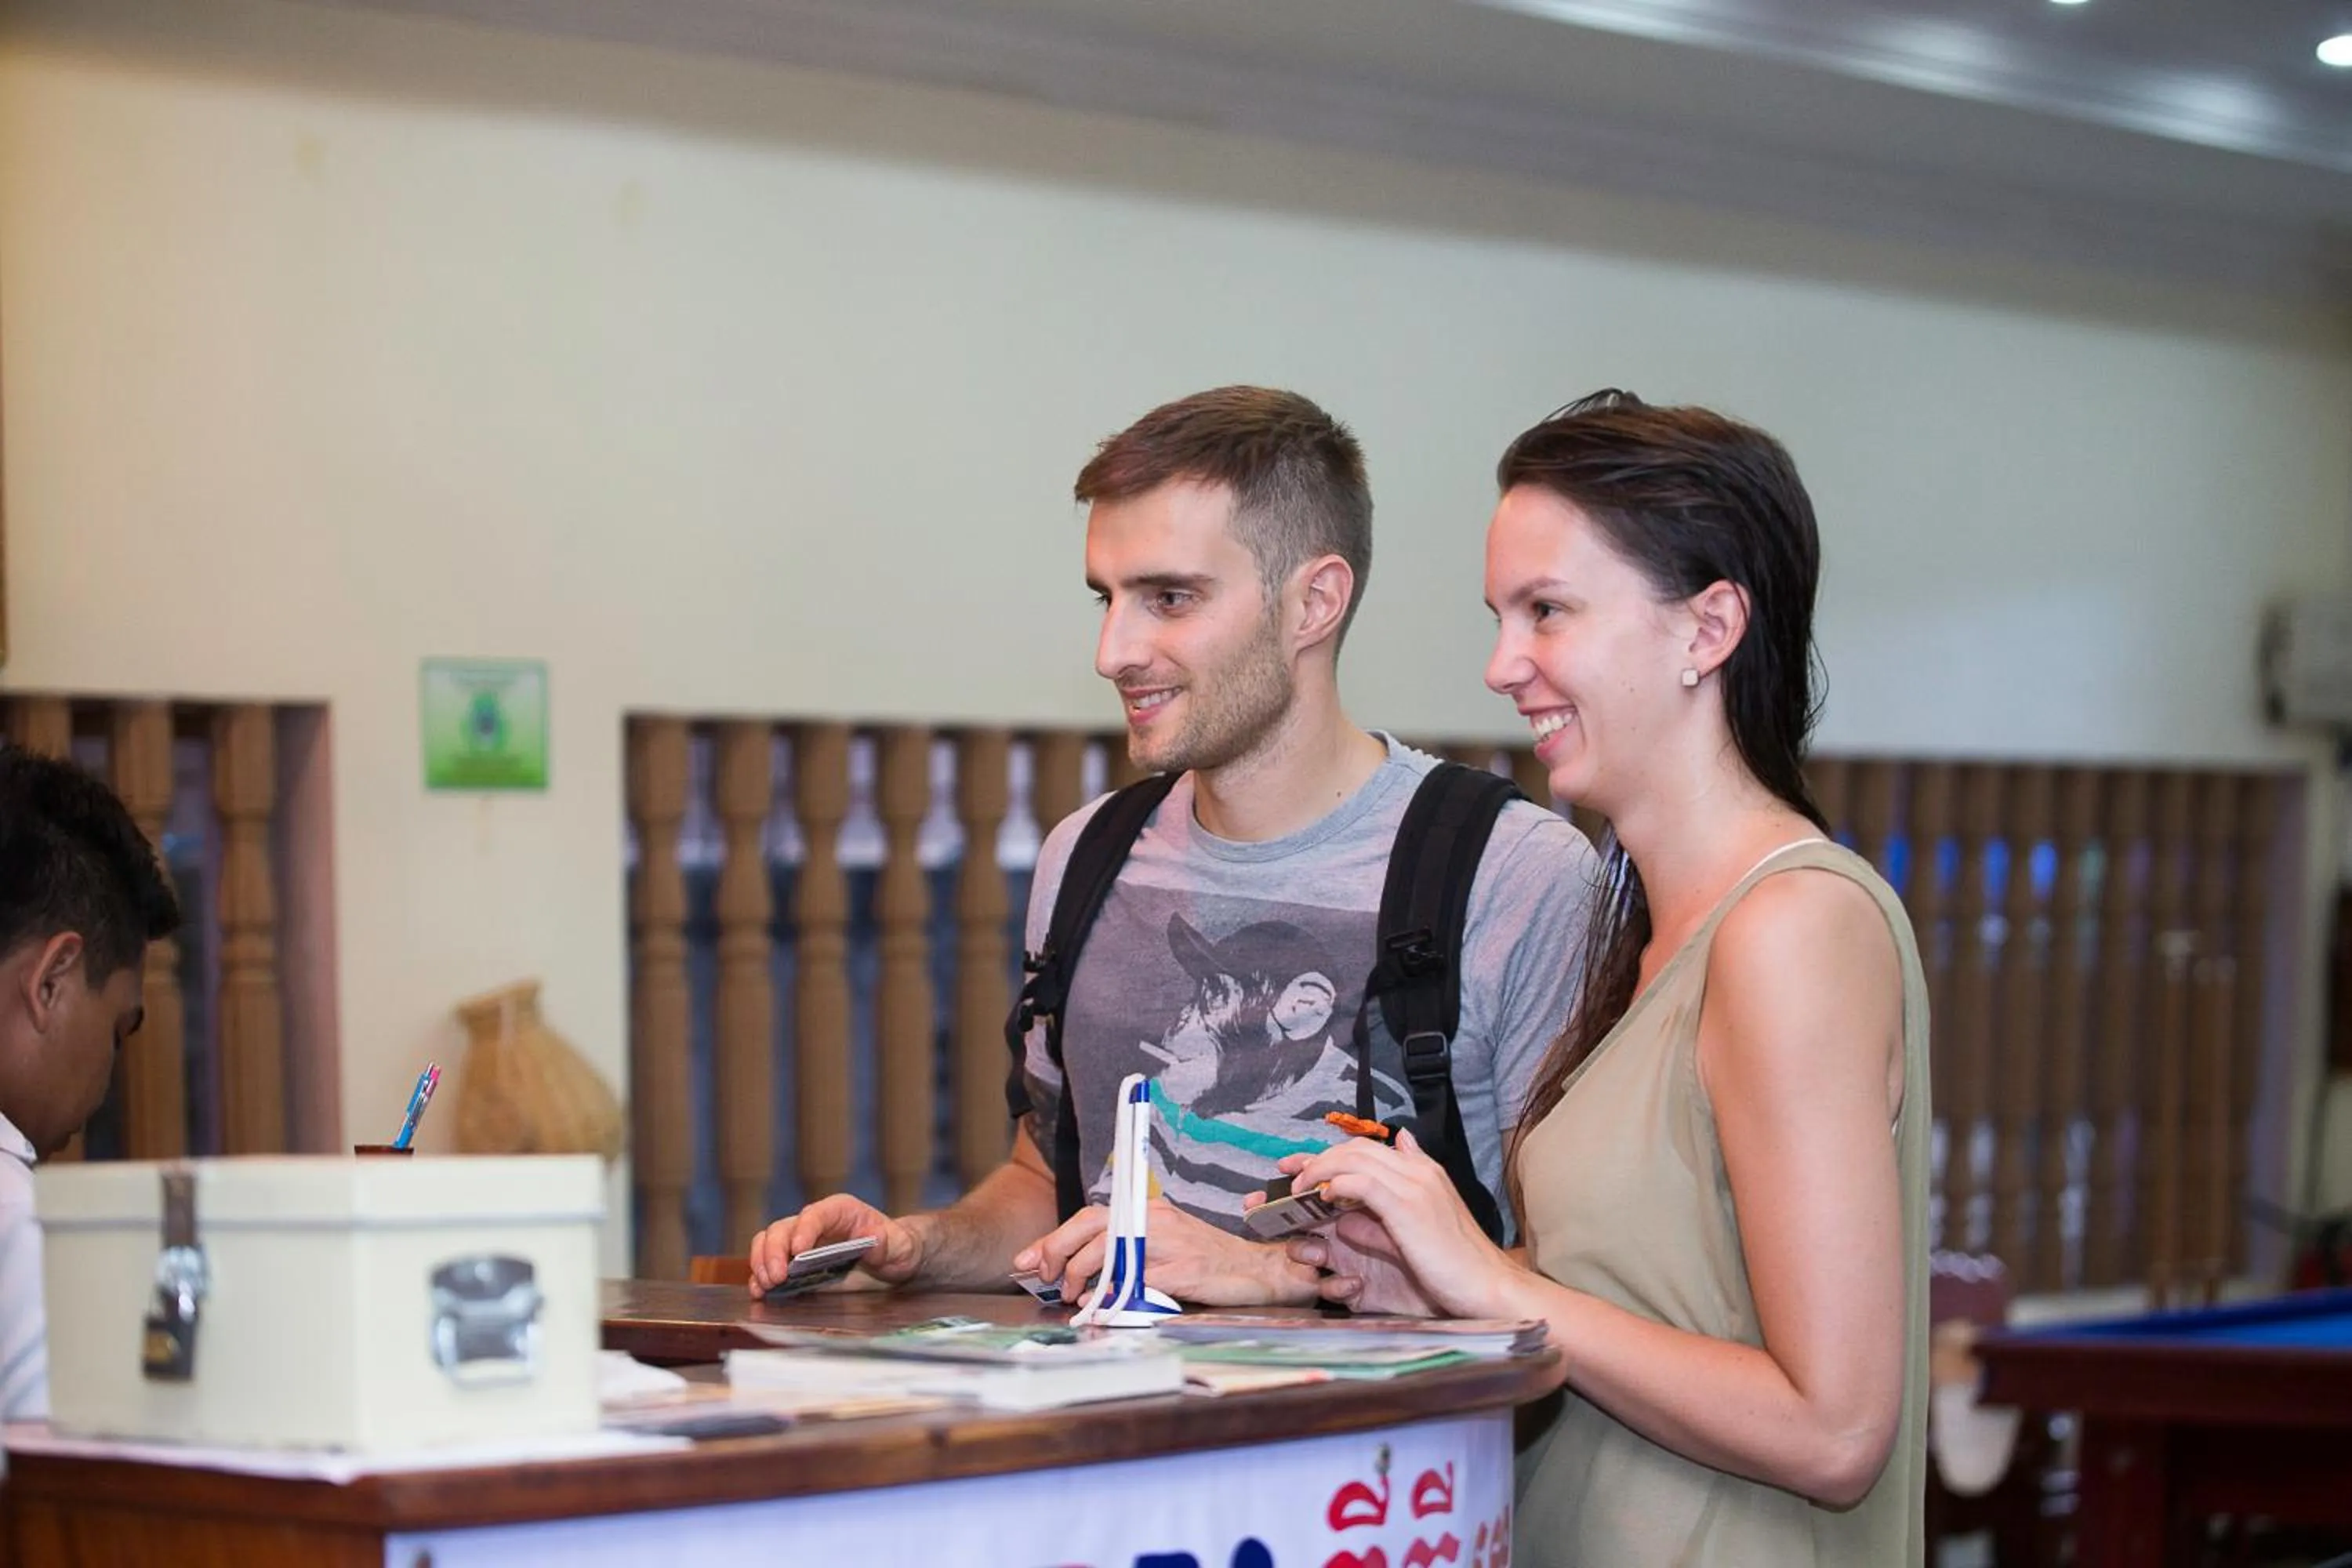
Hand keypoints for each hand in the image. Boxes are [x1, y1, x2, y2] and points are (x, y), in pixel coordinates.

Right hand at [746, 1193, 922, 1296]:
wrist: (892, 1262)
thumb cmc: (897, 1249)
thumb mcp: (901, 1247)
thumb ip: (887, 1243)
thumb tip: (873, 1236)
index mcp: (840, 1211)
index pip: (815, 1214)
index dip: (804, 1230)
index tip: (798, 1252)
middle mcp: (815, 1222)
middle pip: (783, 1228)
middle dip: (774, 1251)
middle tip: (776, 1277)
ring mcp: (800, 1241)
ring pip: (768, 1241)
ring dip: (762, 1262)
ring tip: (766, 1285)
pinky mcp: (794, 1263)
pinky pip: (768, 1263)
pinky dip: (759, 1276)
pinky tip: (759, 1292)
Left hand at [1015, 1199, 1318, 1306]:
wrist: (1257, 1269)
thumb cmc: (1206, 1261)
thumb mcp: (1160, 1247)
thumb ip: (1123, 1253)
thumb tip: (1076, 1273)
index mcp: (1146, 1212)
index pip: (1089, 1217)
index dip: (1053, 1238)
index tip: (1026, 1261)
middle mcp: (1154, 1220)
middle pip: (1091, 1227)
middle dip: (1057, 1252)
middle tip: (1044, 1278)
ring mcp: (1170, 1245)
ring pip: (1109, 1252)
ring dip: (1082, 1277)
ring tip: (1073, 1297)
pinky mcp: (1184, 1271)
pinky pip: (1138, 1283)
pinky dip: (1114, 1297)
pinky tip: (1101, 1308)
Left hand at [1279, 1129, 1514, 1318]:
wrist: (1488, 1285)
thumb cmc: (1456, 1264)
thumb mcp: (1419, 1229)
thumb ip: (1386, 1208)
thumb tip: (1352, 1202)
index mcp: (1423, 1172)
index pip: (1369, 1149)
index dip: (1332, 1153)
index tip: (1302, 1166)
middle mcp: (1418, 1170)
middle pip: (1356, 1147)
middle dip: (1317, 1157)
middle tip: (1289, 1172)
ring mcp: (1414, 1185)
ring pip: (1354, 1158)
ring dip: (1320, 1169)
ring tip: (1299, 1189)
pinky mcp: (1408, 1206)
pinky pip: (1361, 1183)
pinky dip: (1337, 1185)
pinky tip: (1324, 1199)